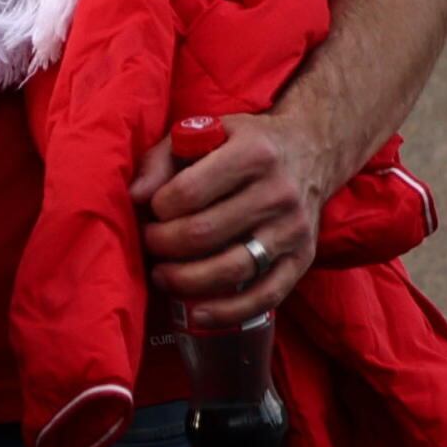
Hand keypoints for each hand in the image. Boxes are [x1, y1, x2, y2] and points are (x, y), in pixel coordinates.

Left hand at [134, 105, 329, 327]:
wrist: (312, 149)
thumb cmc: (242, 144)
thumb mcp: (203, 133)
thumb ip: (162, 159)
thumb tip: (135, 196)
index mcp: (253, 153)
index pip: (189, 193)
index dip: (158, 208)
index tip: (152, 210)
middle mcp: (278, 192)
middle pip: (204, 234)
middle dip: (163, 245)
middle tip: (150, 243)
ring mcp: (293, 228)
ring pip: (232, 269)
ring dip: (185, 280)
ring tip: (162, 275)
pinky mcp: (303, 258)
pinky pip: (266, 295)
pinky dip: (229, 311)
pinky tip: (197, 313)